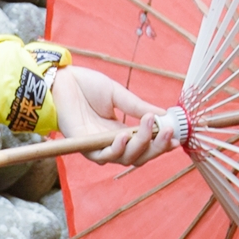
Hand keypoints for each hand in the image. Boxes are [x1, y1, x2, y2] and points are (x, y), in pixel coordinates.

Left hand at [52, 65, 177, 166]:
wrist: (61, 80)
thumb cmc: (87, 86)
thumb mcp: (118, 95)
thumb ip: (138, 107)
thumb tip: (164, 114)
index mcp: (122, 132)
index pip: (147, 146)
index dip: (162, 144)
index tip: (178, 135)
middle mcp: (112, 143)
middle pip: (140, 156)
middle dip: (157, 146)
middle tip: (169, 131)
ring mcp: (98, 147)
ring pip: (125, 158)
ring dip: (141, 143)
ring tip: (148, 124)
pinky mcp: (84, 147)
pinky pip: (103, 155)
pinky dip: (117, 148)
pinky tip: (124, 135)